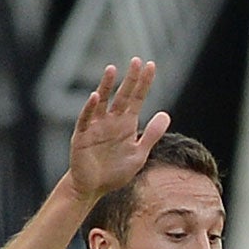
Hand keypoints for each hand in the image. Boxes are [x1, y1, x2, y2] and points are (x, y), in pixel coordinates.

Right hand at [68, 58, 171, 201]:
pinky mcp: (82, 136)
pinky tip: (95, 96)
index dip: (144, 83)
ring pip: (102, 102)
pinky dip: (90, 108)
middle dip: (130, 79)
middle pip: (122, 96)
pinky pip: (86, 119)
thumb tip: (166, 114)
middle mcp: (111, 121)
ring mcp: (96, 126)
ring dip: (106, 86)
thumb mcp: (138, 154)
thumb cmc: (115, 172)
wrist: (93, 188)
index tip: (151, 66)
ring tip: (112, 69)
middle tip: (137, 60)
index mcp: (126, 124)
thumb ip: (151, 135)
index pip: (137, 99)